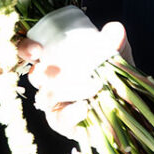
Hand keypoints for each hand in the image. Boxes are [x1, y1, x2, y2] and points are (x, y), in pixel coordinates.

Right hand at [16, 20, 132, 138]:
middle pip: (34, 76)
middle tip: (53, 70)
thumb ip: (114, 42)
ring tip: (81, 87)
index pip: (31, 51)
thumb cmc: (113, 74)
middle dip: (38, 72)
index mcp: (56, 59)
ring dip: (59, 91)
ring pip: (44, 97)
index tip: (36, 49)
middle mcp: (50, 81)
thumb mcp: (116, 55)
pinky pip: (60, 119)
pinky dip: (71, 113)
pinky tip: (84, 107)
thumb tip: (114, 29)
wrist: (127, 105)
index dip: (26, 49)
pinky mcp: (64, 124)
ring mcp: (55, 104)